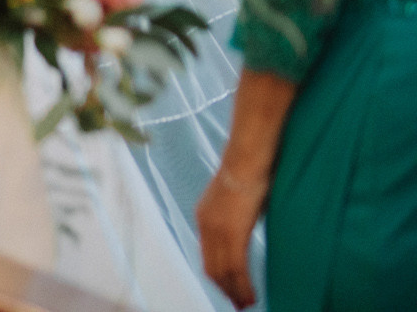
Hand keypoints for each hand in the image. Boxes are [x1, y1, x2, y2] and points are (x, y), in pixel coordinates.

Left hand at [197, 165, 266, 307]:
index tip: (229, 290)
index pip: (208, 255)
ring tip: (247, 304)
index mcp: (205, 217)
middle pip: (212, 268)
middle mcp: (206, 225)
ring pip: (224, 271)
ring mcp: (217, 229)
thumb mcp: (237, 200)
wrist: (249, 159)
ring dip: (236, 291)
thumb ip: (236, 218)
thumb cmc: (250, 174)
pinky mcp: (233, 232)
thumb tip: (245, 226)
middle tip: (239, 304)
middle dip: (226, 289)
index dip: (218, 276)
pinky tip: (252, 297)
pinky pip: (237, 267)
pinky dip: (243, 286)